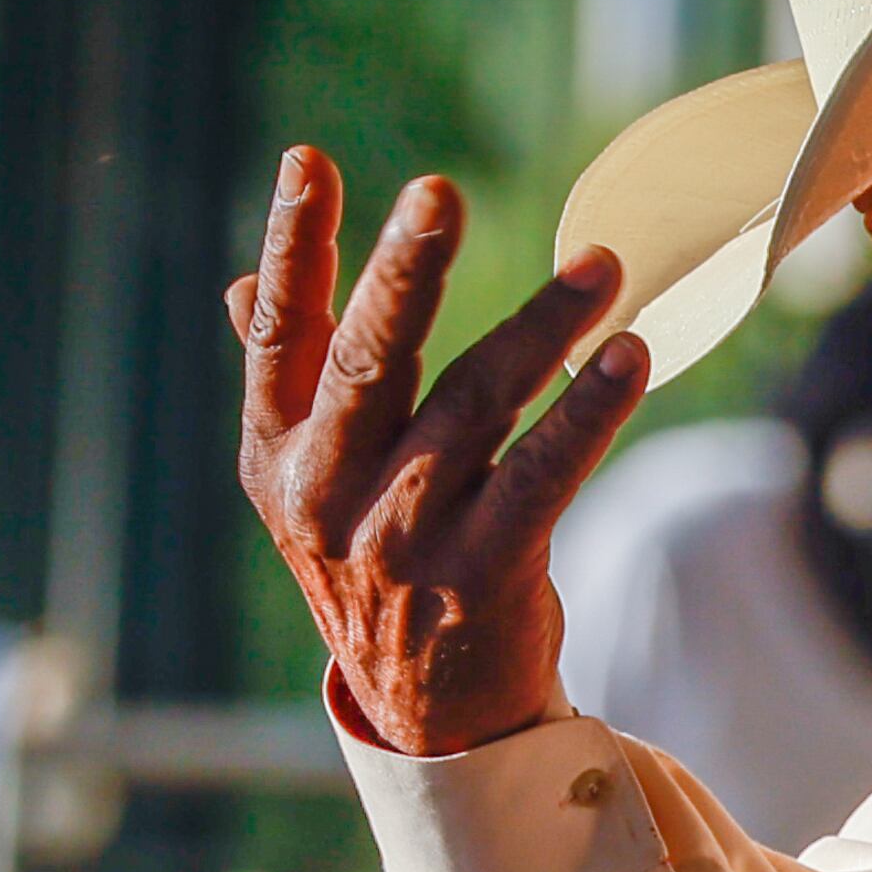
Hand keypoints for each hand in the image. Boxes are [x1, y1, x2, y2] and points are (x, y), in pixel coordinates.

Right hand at [229, 147, 644, 757]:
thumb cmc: (375, 567)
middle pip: (367, 360)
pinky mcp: (484, 574)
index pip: (278, 337)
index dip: (290, 247)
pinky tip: (630, 356)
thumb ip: (288, 386)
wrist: (430, 712)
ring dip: (543, 327)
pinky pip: (545, 474)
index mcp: (279, 457)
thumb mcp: (310, 485)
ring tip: (601, 267)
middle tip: (440, 190)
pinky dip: (590, 411)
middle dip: (404, 270)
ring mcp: (405, 537)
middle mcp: (330, 493)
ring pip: (475, 406)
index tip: (310, 160)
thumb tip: (242, 288)